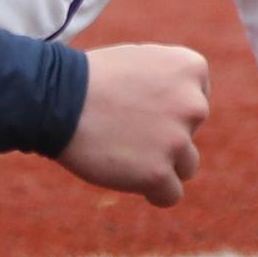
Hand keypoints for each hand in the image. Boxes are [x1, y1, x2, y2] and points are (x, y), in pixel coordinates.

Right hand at [62, 42, 209, 204]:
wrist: (59, 100)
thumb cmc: (93, 79)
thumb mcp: (143, 61)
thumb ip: (171, 81)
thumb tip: (191, 104)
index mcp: (191, 68)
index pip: (197, 98)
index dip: (169, 107)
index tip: (140, 108)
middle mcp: (194, 104)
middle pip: (191, 133)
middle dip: (167, 136)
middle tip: (127, 132)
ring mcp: (177, 140)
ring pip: (187, 166)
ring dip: (163, 165)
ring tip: (128, 157)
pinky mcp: (157, 173)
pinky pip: (171, 195)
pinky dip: (156, 194)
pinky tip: (135, 183)